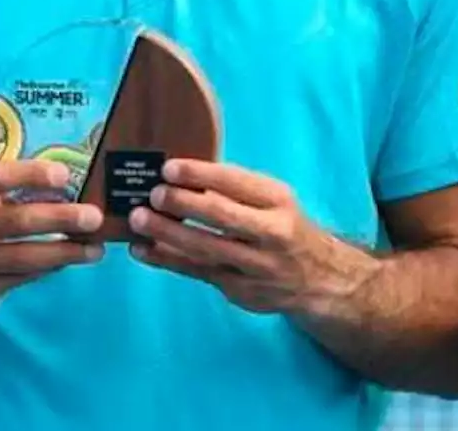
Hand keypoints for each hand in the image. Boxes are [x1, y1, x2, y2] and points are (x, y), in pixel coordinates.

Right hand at [0, 160, 104, 318]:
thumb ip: (14, 192)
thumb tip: (74, 191)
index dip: (33, 174)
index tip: (66, 176)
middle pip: (16, 220)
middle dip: (62, 218)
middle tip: (95, 217)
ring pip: (22, 257)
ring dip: (66, 252)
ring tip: (95, 249)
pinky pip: (19, 279)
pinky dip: (49, 269)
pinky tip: (69, 262)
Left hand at [128, 160, 326, 314]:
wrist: (318, 278)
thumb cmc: (286, 228)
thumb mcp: (275, 202)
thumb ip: (238, 192)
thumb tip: (186, 177)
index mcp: (278, 200)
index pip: (238, 182)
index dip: (201, 174)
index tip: (170, 167)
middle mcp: (270, 232)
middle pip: (222, 216)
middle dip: (184, 203)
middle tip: (153, 193)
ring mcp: (254, 265)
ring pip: (205, 248)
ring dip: (167, 233)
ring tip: (139, 219)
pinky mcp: (238, 289)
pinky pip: (197, 272)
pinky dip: (167, 260)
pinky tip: (143, 250)